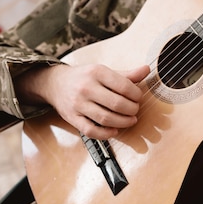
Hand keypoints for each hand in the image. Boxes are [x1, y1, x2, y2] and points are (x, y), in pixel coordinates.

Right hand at [18, 63, 149, 139]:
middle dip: (132, 110)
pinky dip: (106, 134)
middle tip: (135, 110)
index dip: (136, 95)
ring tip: (130, 120)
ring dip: (123, 123)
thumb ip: (126, 74)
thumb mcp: (104, 71)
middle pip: (116, 104)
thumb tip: (146, 69)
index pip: (124, 86)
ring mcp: (78, 104)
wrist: (56, 83)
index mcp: (96, 72)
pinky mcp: (72, 118)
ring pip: (105, 119)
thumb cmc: (84, 77)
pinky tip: (115, 131)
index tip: (138, 98)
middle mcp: (86, 88)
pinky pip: (91, 131)